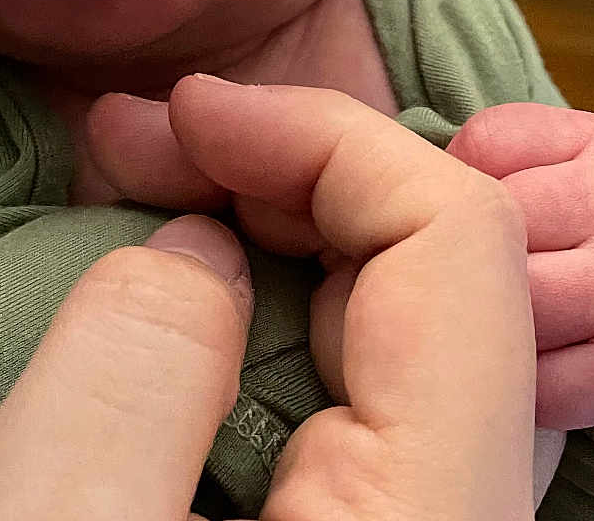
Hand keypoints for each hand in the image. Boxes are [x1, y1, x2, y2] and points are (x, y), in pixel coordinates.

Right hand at [0, 77, 536, 519]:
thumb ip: (136, 360)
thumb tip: (204, 244)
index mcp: (432, 512)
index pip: (459, 243)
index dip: (325, 135)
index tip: (184, 113)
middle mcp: (459, 515)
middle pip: (438, 272)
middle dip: (282, 168)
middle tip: (134, 143)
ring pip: (392, 327)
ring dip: (268, 229)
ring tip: (138, 192)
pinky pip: (349, 390)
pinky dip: (262, 309)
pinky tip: (176, 293)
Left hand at [448, 104, 593, 430]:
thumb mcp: (568, 152)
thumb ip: (495, 143)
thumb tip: (414, 183)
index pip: (486, 146)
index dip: (458, 178)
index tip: (468, 204)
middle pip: (489, 233)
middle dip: (461, 255)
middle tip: (457, 271)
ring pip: (503, 308)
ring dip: (480, 320)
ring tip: (484, 315)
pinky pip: (527, 384)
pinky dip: (509, 383)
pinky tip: (517, 364)